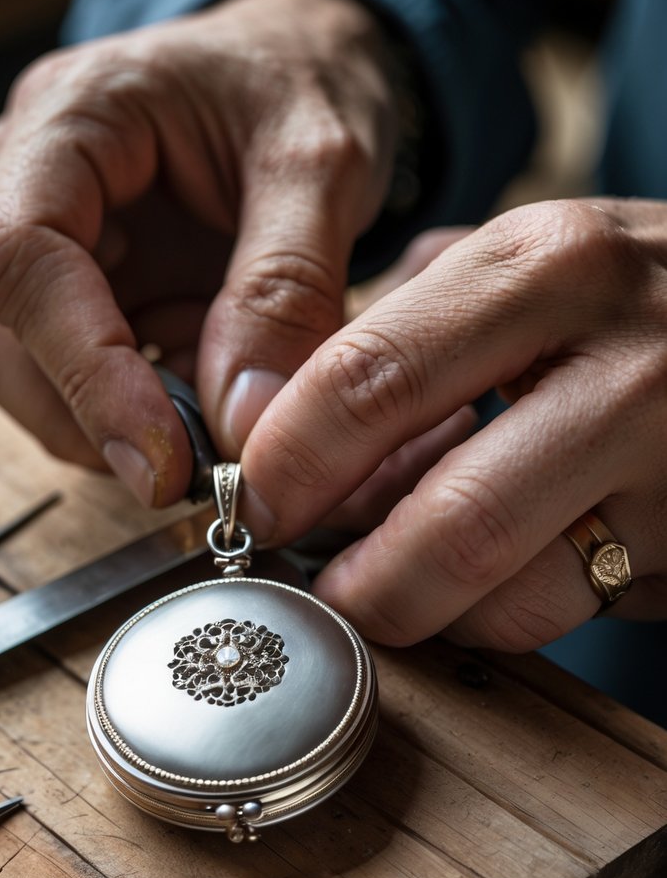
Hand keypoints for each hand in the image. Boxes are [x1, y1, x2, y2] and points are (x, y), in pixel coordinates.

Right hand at [0, 0, 396, 505]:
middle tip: (202, 466)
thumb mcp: (321, 162)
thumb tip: (240, 421)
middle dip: (93, 419)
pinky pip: (74, 390)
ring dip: (115, 429)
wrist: (296, 73)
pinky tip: (203, 394)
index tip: (162, 455)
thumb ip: (286, 285)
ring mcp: (40, 251)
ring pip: (22, 378)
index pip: (18, 259)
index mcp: (66, 119)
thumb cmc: (300, 84)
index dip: (82, 372)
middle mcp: (23, 185)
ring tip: (217, 415)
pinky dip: (139, 420)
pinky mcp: (71, 303)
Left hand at [240, 198, 666, 650]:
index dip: (286, 464)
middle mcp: (629, 365)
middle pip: (450, 523)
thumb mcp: (532, 262)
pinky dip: (506, 614)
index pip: (370, 381)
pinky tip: (493, 576)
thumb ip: (407, 330)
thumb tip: (281, 420)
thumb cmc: (641, 295)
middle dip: (358, 582)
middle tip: (320, 587)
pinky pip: (577, 614)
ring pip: (518, 599)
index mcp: (550, 267)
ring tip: (402, 584)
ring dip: (433, 611)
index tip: (249, 504)